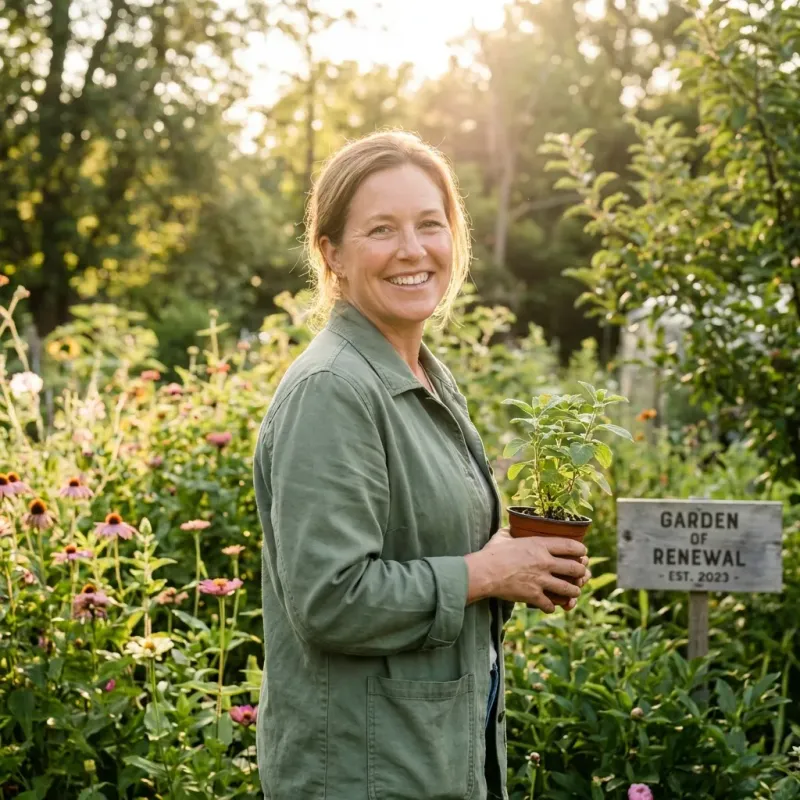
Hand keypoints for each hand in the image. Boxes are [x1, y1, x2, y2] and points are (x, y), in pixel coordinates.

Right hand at [465, 527, 589, 613]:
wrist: (484, 572)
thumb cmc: (492, 553)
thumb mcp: (504, 536)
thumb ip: (513, 531)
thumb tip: (513, 526)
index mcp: (540, 545)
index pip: (571, 545)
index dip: (581, 550)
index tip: (583, 553)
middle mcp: (545, 562)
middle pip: (575, 568)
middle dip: (581, 572)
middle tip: (581, 574)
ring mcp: (541, 580)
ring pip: (568, 588)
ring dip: (573, 591)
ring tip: (573, 592)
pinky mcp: (533, 595)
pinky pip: (550, 605)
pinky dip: (551, 607)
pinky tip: (549, 606)